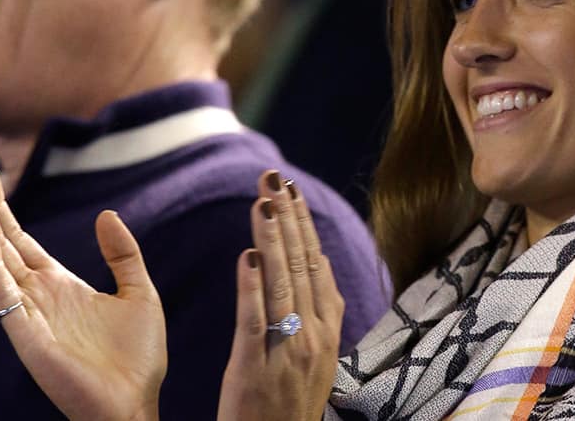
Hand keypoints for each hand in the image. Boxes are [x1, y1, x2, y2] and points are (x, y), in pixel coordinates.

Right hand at [0, 161, 165, 420]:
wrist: (137, 402)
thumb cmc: (138, 358)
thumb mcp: (139, 292)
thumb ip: (122, 254)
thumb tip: (106, 214)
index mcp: (59, 286)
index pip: (21, 241)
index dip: (4, 209)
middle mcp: (36, 297)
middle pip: (0, 244)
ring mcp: (27, 314)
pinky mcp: (26, 333)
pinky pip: (0, 291)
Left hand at [217, 171, 343, 420]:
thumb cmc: (290, 403)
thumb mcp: (316, 356)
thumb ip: (316, 310)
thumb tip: (314, 262)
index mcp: (327, 328)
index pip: (316, 262)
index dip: (304, 224)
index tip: (292, 189)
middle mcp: (314, 334)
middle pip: (301, 263)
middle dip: (288, 216)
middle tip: (274, 177)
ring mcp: (289, 350)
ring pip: (282, 283)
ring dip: (272, 238)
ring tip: (263, 201)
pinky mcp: (257, 367)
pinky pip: (256, 320)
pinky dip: (252, 286)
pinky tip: (247, 256)